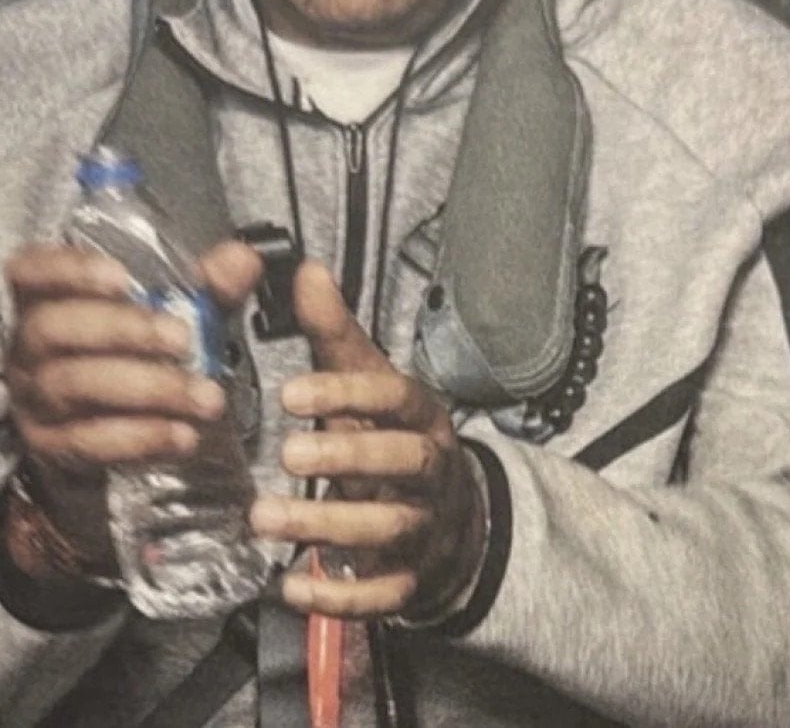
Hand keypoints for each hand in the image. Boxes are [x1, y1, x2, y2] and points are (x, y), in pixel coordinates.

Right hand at [3, 240, 260, 571]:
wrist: (107, 418)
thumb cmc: (138, 346)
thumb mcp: (176, 307)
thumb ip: (208, 283)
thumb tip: (243, 259)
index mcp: (52, 296)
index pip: (35, 270)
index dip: (71, 270)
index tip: (122, 278)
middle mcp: (32, 344)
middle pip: (58, 328)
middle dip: (124, 331)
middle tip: (182, 339)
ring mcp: (36, 396)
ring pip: (75, 386)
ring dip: (147, 390)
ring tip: (204, 397)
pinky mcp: (51, 443)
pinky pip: (89, 441)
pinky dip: (141, 437)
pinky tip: (183, 434)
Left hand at [250, 260, 485, 619]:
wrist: (450, 519)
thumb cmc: (392, 436)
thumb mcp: (369, 381)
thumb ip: (334, 334)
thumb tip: (305, 269)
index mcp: (422, 415)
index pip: (396, 398)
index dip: (349, 394)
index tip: (291, 393)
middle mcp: (431, 469)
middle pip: (403, 462)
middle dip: (348, 456)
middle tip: (286, 452)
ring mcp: (425, 527)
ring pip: (388, 528)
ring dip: (327, 525)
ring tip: (263, 518)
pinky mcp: (409, 580)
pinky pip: (382, 594)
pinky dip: (340, 596)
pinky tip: (290, 587)